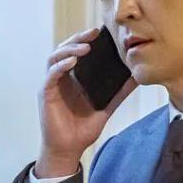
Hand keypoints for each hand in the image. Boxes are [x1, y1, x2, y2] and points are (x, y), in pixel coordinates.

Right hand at [36, 26, 137, 174]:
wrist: (69, 150)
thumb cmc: (82, 131)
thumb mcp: (106, 108)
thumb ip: (118, 93)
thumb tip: (136, 79)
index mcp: (72, 79)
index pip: (75, 52)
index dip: (84, 40)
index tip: (99, 32)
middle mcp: (60, 78)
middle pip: (64, 49)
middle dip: (77, 39)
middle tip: (93, 33)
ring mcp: (51, 85)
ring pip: (55, 58)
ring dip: (69, 50)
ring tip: (85, 47)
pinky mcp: (46, 94)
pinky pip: (51, 75)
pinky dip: (61, 66)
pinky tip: (73, 62)